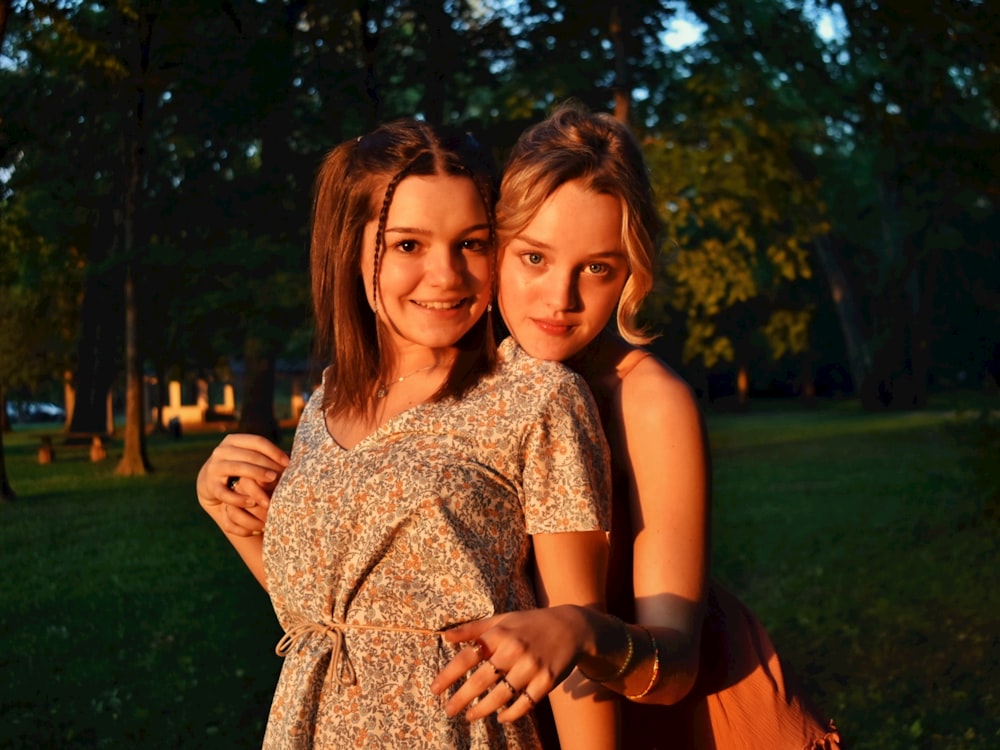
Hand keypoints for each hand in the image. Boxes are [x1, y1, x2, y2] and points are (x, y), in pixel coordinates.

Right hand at [195, 434, 288, 535]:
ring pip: (238, 468)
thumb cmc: (241, 469)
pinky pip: (225, 492)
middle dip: (268, 464)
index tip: (289, 462)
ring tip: (273, 481)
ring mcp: (214, 467)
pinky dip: (239, 498)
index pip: (257, 441)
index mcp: (234, 440)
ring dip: (257, 474)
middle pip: (249, 454)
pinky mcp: (210, 485)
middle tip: (283, 474)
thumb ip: (267, 457)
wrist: (212, 483)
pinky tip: (254, 502)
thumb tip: (296, 456)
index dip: (274, 451)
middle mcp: (222, 450)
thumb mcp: (251, 460)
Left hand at [431, 605, 591, 722]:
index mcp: (500, 634)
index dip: (448, 675)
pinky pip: (525, 704)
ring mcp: (531, 667)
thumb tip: (445, 636)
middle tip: (448, 711)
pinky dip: (511, 714)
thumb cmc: (530, 624)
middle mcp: (514, 650)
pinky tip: (500, 717)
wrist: (571, 627)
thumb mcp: (503, 620)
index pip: (467, 657)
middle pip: (481, 681)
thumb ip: (474, 629)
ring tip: (470, 717)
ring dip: (482, 710)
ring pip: (501, 696)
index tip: (435, 690)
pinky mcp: (547, 681)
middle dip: (461, 699)